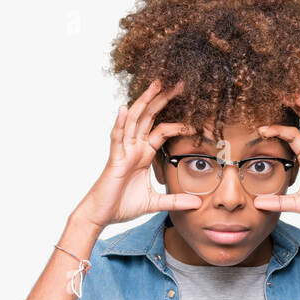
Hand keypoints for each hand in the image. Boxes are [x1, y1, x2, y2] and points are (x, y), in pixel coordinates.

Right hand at [74, 79, 201, 227]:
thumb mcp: (155, 203)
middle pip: (150, 117)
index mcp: (143, 154)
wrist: (101, 215)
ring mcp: (123, 151)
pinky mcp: (114, 160)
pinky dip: (120, 124)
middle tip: (179, 84)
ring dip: (144, 102)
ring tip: (155, 84)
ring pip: (134, 121)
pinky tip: (124, 110)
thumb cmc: (122, 205)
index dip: (178, 125)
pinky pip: (117, 138)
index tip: (195, 123)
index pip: (162, 131)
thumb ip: (176, 201)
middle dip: (163, 99)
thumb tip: (198, 204)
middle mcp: (133, 148)